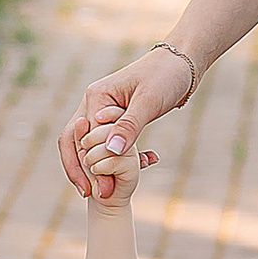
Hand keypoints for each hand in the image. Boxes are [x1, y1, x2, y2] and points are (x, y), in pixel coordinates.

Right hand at [60, 46, 196, 199]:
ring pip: (86, 144)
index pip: (82, 137)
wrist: (182, 62)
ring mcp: (103, 110)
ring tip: (103, 191)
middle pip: (75, 141)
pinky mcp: (116, 117)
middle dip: (81, 169)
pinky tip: (124, 174)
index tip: (101, 189)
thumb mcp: (149, 100)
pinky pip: (104, 142)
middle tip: (93, 195)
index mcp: (96, 96)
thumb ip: (129, 125)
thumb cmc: (166, 75)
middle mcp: (93, 103)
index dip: (88, 165)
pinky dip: (110, 159)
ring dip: (93, 167)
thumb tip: (110, 151)